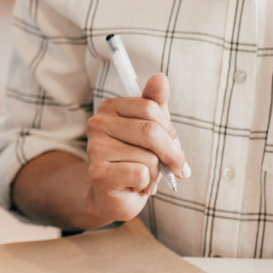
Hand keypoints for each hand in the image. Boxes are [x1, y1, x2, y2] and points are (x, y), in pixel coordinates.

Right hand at [81, 72, 190, 224]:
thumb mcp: (150, 129)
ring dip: (157, 173)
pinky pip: (142, 174)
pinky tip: (135, 185)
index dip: (170, 130)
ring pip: (150, 157)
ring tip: (145, 177)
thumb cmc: (136, 159)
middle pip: (151, 131)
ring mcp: (95, 148)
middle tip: (177, 168)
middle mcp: (97, 124)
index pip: (151, 108)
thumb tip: (160, 77)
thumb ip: (155, 103)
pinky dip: (147, 184)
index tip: (175, 146)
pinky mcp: (98, 173)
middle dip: (172, 153)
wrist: (115, 196)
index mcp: (110, 107)